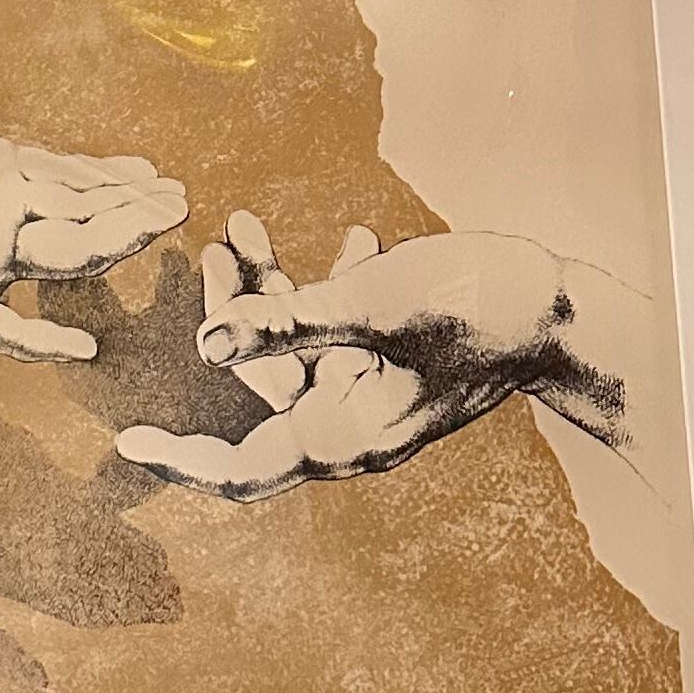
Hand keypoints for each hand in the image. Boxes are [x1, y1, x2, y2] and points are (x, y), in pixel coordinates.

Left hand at [0, 0, 184, 364]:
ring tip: (158, 232)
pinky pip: (8, 330)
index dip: (110, 174)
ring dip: (112, 244)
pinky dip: (43, 341)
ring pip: (63, 255)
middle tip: (181, 202)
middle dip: (130, 206)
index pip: (63, 174)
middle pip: (79, 213)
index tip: (155, 172)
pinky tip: (84, 350)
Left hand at [114, 215, 621, 493]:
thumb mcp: (371, 307)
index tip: (128, 443)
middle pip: (259, 388)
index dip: (182, 461)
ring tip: (242, 223)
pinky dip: (324, 288)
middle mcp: (354, 425)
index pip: (243, 468)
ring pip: (294, 349)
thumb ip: (288, 323)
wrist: (565, 306)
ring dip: (269, 290)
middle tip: (212, 248)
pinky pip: (337, 332)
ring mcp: (374, 392)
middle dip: (230, 317)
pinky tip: (345, 237)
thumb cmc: (476, 309)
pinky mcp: (394, 359)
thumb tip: (205, 342)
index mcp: (345, 437)